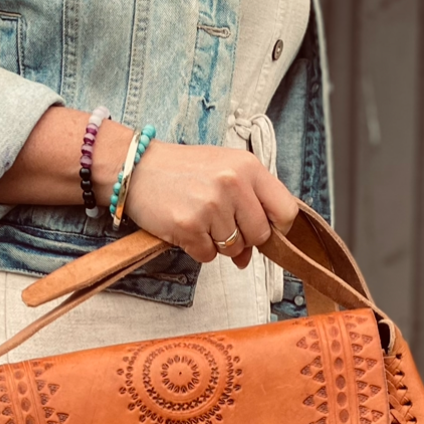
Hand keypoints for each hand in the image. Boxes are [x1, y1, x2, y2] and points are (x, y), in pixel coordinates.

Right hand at [124, 141, 298, 268]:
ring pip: (234, 250)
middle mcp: (232, 184)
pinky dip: (197, 248)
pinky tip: (186, 227)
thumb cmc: (184, 170)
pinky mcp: (189, 226)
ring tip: (200, 220)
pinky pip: (207, 256)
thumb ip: (248, 205)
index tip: (263, 230)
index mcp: (248, 167)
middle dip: (244, 239)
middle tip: (220, 224)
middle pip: (260, 236)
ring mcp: (211, 206)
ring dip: (217, 244)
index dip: (278, 229)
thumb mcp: (224, 171)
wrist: (136, 167)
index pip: (286, 211)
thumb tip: (252, 256)